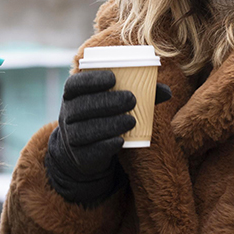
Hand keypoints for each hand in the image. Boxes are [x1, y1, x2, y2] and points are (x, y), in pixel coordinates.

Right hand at [44, 69, 170, 206]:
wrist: (85, 149)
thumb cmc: (104, 117)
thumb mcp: (113, 103)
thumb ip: (138, 95)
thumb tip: (167, 92)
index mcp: (72, 96)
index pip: (74, 84)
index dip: (91, 80)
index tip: (113, 77)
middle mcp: (67, 114)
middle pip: (82, 106)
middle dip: (107, 101)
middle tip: (131, 99)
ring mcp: (70, 136)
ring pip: (85, 129)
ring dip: (109, 124)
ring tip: (131, 121)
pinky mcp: (79, 156)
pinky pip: (89, 151)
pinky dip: (106, 145)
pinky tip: (120, 141)